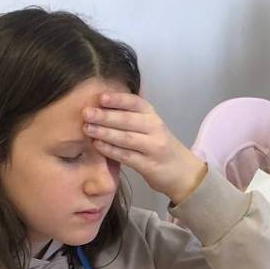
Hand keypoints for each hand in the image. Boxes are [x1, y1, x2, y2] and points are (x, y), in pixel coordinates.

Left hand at [82, 92, 206, 203]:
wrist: (183, 171)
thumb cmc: (159, 146)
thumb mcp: (151, 126)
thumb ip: (132, 114)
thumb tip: (105, 99)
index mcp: (153, 116)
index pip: (135, 103)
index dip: (118, 99)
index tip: (100, 97)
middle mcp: (155, 129)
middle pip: (128, 120)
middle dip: (105, 116)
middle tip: (86, 113)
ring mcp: (153, 148)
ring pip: (126, 138)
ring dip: (105, 133)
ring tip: (87, 128)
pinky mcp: (149, 165)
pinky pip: (126, 156)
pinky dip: (110, 150)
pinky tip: (97, 145)